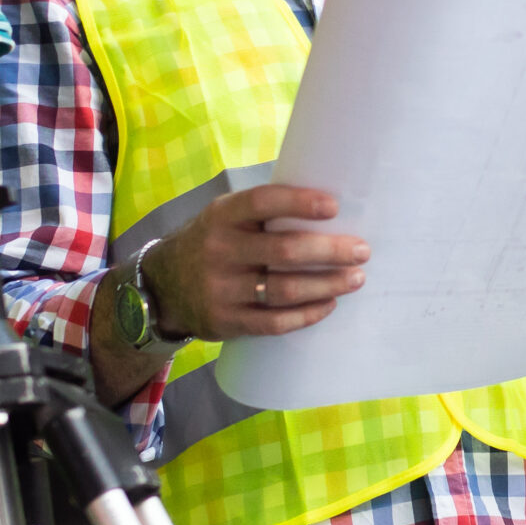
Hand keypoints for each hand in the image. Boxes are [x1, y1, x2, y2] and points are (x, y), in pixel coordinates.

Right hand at [143, 184, 367, 341]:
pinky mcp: (227, 321)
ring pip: (286, 289)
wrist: (164, 286)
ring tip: (355, 278)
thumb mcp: (224, 216)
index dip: (300, 202)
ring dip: (328, 284)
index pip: (263, 202)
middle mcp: (220, 250)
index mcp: (222, 216)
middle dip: (330, 250)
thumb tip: (327, 203)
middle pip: (285, 250)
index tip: (334, 207)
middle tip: (361, 251)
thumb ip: (263, 210)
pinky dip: (308, 314)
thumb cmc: (213, 242)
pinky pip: (275, 322)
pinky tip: (328, 304)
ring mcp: (222, 289)